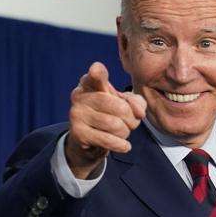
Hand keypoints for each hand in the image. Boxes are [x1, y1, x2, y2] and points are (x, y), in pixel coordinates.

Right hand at [65, 62, 146, 178]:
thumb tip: (139, 112)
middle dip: (131, 119)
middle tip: (131, 123)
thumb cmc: (110, 116)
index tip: (97, 70)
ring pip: (115, 125)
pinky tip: (125, 146)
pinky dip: (121, 145)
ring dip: (125, 132)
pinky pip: (107, 139)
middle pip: (119, 107)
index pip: (96, 75)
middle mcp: (80, 95)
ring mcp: (76, 114)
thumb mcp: (125, 104)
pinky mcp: (77, 133)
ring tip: (122, 132)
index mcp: (91, 83)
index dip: (98, 73)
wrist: (91, 141)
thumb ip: (136, 102)